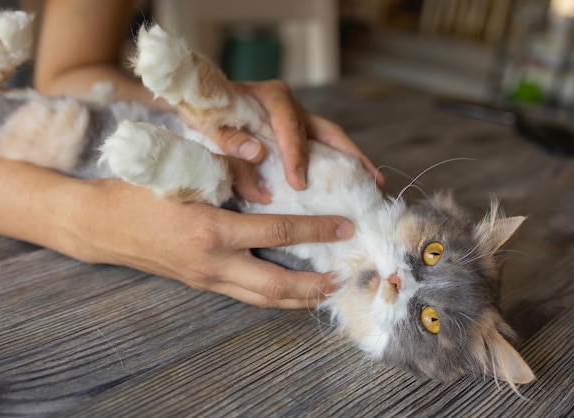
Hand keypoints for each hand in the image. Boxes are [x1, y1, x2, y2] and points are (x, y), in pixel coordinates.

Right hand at [73, 179, 354, 308]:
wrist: (102, 224)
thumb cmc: (140, 190)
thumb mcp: (183, 169)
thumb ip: (228, 169)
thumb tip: (268, 175)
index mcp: (212, 230)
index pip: (278, 233)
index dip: (317, 229)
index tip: (345, 225)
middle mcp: (212, 263)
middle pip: (276, 286)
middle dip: (315, 284)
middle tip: (345, 276)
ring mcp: (205, 279)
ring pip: (262, 299)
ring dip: (298, 298)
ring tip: (326, 291)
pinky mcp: (200, 283)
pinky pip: (245, 296)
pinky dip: (273, 297)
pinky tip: (289, 290)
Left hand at [205, 80, 384, 189]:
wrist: (200, 101)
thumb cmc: (204, 111)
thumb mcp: (208, 123)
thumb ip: (229, 137)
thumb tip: (257, 154)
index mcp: (269, 97)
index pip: (290, 124)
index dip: (297, 154)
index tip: (300, 182)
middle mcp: (289, 105)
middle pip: (327, 129)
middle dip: (351, 155)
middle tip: (370, 180)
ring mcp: (296, 118)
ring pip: (331, 138)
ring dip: (353, 160)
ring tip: (373, 183)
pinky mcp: (296, 132)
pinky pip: (321, 147)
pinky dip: (338, 163)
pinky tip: (351, 181)